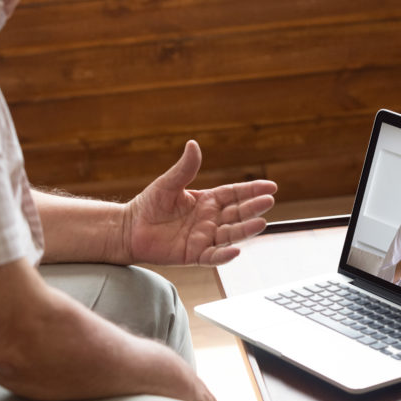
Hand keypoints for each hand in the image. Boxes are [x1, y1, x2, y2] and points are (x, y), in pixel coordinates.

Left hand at [123, 140, 276, 265]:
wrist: (130, 229)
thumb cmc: (149, 204)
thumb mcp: (169, 183)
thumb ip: (184, 168)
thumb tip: (193, 144)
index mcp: (207, 200)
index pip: (234, 194)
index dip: (252, 190)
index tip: (270, 186)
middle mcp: (210, 219)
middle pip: (237, 213)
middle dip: (253, 208)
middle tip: (268, 201)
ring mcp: (204, 237)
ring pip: (231, 234)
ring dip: (246, 230)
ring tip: (261, 223)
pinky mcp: (194, 255)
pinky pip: (213, 256)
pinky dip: (224, 255)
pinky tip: (236, 251)